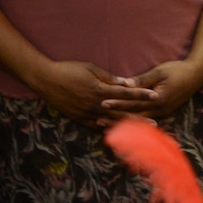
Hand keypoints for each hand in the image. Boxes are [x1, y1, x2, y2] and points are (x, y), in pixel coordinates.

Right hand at [32, 60, 152, 126]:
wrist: (46, 80)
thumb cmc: (68, 70)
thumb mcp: (90, 68)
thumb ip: (108, 77)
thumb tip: (126, 83)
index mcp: (99, 90)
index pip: (126, 93)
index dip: (142, 94)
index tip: (156, 96)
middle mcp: (95, 104)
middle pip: (122, 113)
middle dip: (139, 117)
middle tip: (155, 123)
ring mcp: (87, 114)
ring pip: (111, 123)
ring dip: (126, 127)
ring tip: (140, 133)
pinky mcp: (79, 119)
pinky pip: (97, 127)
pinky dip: (109, 130)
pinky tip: (118, 134)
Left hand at [107, 57, 202, 119]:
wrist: (197, 75)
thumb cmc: (177, 70)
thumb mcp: (159, 72)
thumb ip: (142, 80)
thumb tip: (125, 84)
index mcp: (157, 99)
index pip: (133, 103)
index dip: (117, 103)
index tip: (102, 103)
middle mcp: (159, 109)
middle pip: (134, 116)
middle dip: (116, 118)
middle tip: (98, 120)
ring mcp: (162, 112)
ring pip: (139, 121)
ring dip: (123, 123)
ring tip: (106, 126)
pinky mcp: (163, 111)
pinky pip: (145, 120)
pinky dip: (133, 122)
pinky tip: (123, 124)